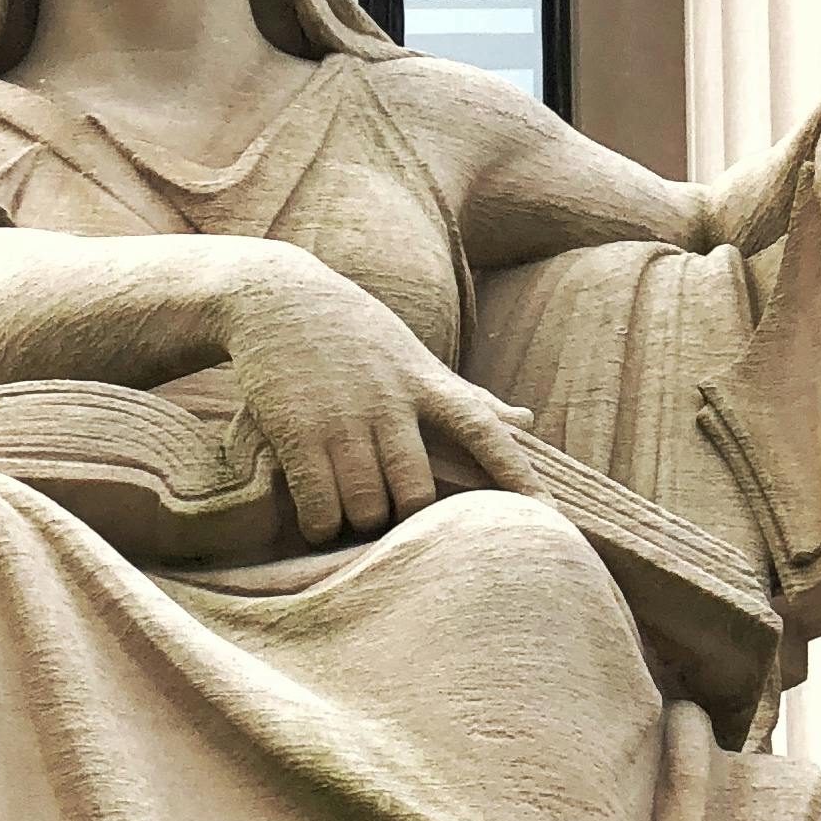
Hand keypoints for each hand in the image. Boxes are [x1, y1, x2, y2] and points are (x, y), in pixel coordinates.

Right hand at [222, 253, 542, 545]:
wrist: (274, 294)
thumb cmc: (354, 332)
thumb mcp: (415, 355)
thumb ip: (467, 397)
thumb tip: (528, 420)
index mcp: (424, 382)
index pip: (482, 429)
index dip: (514, 471)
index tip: (545, 511)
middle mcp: (389, 401)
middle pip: (417, 491)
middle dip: (408, 518)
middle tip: (392, 520)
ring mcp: (342, 417)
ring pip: (368, 506)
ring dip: (360, 524)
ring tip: (349, 518)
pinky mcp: (296, 430)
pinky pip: (319, 505)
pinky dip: (321, 526)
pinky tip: (317, 522)